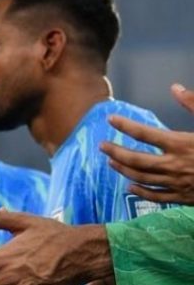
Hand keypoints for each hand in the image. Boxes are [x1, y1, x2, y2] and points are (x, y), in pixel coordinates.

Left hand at [100, 84, 193, 203]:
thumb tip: (175, 87)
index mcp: (182, 144)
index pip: (144, 133)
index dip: (125, 125)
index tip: (111, 118)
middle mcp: (175, 165)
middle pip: (136, 159)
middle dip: (116, 151)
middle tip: (101, 145)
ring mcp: (178, 183)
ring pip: (142, 178)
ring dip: (123, 170)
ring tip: (111, 161)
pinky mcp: (183, 197)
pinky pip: (156, 196)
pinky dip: (140, 192)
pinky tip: (130, 187)